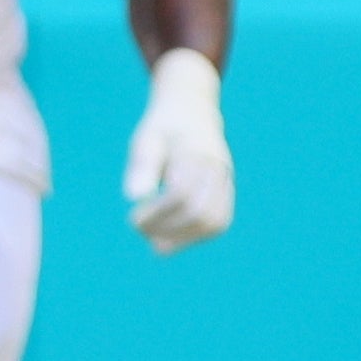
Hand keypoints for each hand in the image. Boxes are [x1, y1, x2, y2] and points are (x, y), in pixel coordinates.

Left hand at [122, 47, 231, 253]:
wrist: (194, 115)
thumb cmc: (163, 128)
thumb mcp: (146, 139)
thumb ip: (142, 165)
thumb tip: (133, 197)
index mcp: (196, 152)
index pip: (180, 194)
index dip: (156, 213)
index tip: (133, 219)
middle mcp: (218, 167)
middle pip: (201, 211)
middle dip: (169, 229)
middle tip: (140, 230)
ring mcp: (226, 180)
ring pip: (216, 221)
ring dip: (185, 239)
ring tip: (156, 245)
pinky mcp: (227, 191)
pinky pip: (220, 221)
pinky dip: (197, 236)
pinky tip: (172, 240)